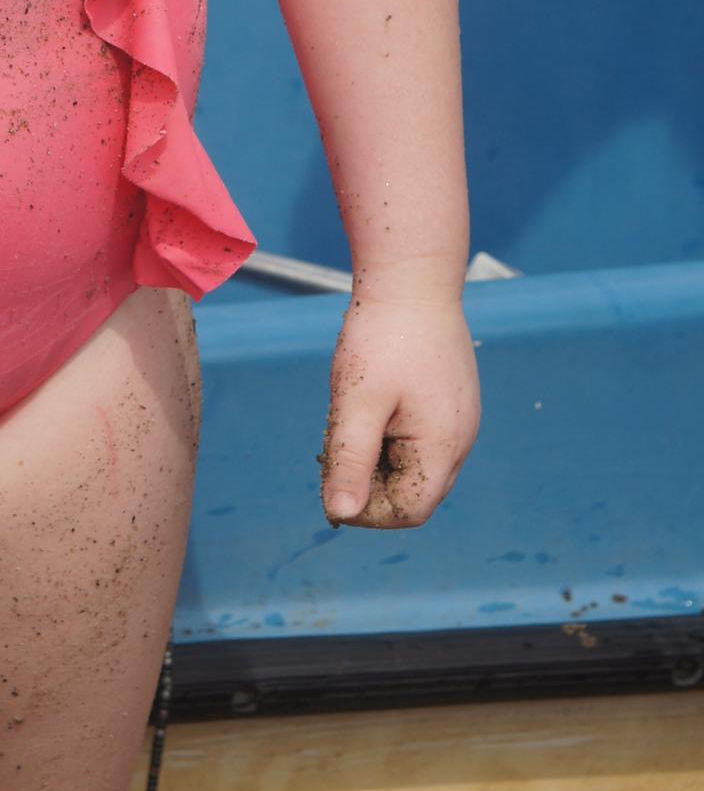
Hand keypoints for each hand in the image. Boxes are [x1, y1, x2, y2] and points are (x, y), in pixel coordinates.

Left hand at [318, 290, 479, 528]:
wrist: (412, 276)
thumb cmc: (383, 336)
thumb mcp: (358, 401)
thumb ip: (350, 460)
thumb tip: (339, 514)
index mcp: (444, 446)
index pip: (410, 510)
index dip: (367, 509)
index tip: (331, 479)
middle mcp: (460, 439)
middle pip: (414, 491)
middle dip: (371, 480)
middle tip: (337, 442)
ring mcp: (458, 419)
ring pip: (414, 463)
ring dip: (378, 455)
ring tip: (353, 413)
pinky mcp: (448, 401)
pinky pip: (418, 437)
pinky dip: (389, 432)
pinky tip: (369, 399)